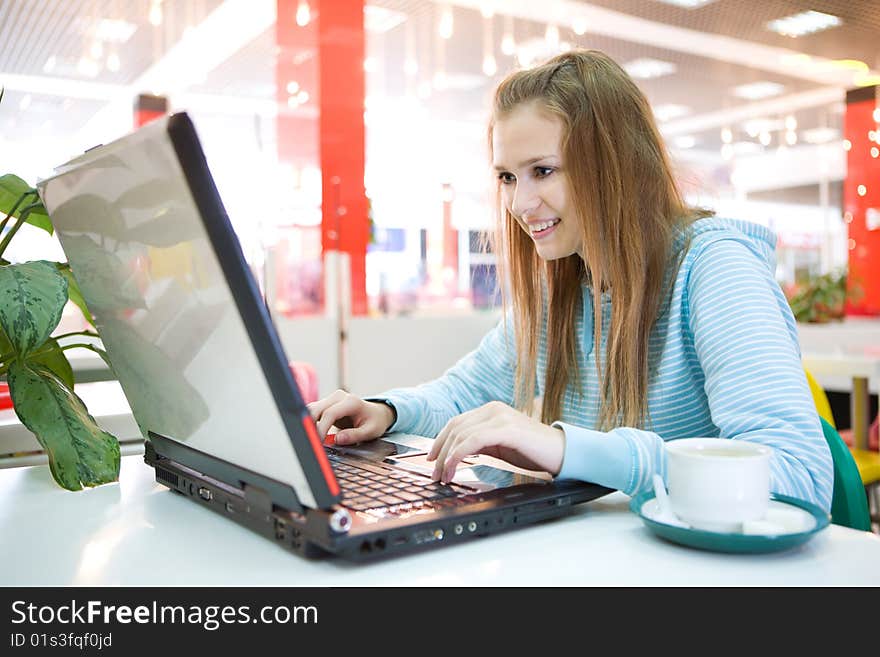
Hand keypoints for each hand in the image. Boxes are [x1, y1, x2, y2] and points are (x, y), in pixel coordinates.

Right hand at [307, 390, 394, 444]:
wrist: (377, 413)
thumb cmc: (375, 421)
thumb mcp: (370, 431)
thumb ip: (354, 435)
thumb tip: (337, 439)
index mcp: (351, 402)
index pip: (330, 413)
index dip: (322, 428)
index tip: (319, 442)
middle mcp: (340, 397)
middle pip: (317, 408)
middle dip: (311, 426)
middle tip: (314, 442)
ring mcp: (332, 399)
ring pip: (312, 409)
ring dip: (310, 423)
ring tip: (314, 438)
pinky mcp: (327, 404)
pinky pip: (314, 412)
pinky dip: (312, 422)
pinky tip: (315, 433)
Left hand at [426, 401, 564, 482]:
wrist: (562, 452)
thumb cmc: (533, 451)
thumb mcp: (501, 445)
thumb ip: (481, 443)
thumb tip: (457, 454)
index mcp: (491, 410)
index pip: (456, 423)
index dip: (440, 441)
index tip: (432, 459)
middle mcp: (493, 409)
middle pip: (455, 428)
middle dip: (440, 452)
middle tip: (434, 473)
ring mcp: (499, 417)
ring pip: (460, 434)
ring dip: (447, 458)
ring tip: (443, 476)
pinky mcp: (506, 429)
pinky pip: (472, 441)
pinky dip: (458, 456)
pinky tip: (454, 468)